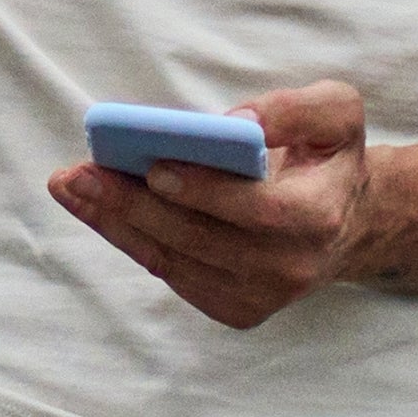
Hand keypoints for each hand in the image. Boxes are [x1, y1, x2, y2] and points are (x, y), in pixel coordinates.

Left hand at [49, 82, 373, 328]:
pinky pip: (171, 273)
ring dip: (116, 222)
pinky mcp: (235, 308)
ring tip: (70, 185)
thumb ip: (296, 108)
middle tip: (82, 172)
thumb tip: (238, 122)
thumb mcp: (336, 113)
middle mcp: (291, 267)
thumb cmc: (328, 157)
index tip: (153, 166)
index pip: (255, 211)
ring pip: (175, 260)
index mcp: (318, 216)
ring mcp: (261, 295)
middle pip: (200, 239)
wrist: (347, 222)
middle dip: (135, 205)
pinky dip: (127, 239)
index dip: (204, 191)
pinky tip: (92, 207)